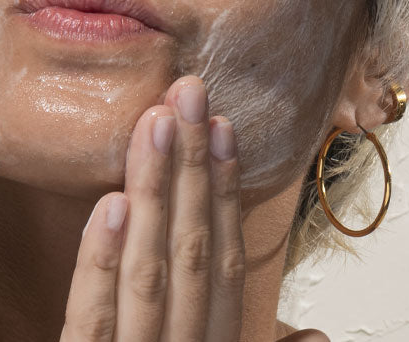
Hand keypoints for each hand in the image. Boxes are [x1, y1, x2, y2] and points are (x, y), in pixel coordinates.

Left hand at [60, 76, 246, 341]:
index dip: (225, 192)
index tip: (222, 128)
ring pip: (148, 269)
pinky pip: (93, 317)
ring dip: (156, 189)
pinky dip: (104, 260)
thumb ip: (243, 339)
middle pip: (191, 251)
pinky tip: (112, 204)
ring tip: (157, 121)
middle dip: (193, 165)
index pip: (225, 264)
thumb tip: (315, 331)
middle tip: (189, 93)